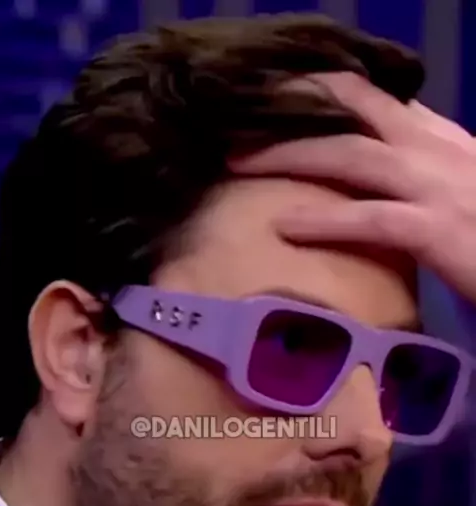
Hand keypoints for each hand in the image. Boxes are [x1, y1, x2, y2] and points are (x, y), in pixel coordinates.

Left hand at [231, 72, 475, 305]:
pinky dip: (323, 221)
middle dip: (289, 106)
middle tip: (236, 119)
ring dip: (286, 155)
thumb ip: (418, 188)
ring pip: (350, 154)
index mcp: (445, 141)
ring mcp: (441, 185)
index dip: (320, 91)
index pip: (376, 98)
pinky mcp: (442, 228)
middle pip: (352, 108)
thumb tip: (372, 194)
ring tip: (236, 163)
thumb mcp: (459, 197)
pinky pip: (371, 217)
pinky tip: (283, 225)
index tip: (272, 100)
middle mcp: (440, 150)